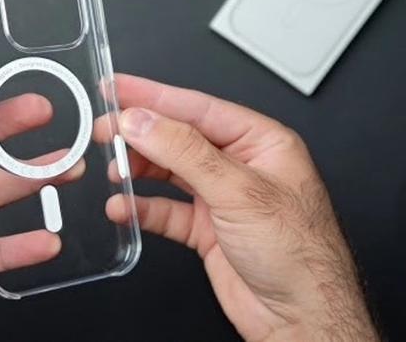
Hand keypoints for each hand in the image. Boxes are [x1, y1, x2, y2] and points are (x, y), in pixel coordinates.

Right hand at [100, 75, 377, 340]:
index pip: (198, 108)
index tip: (119, 87)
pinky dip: (143, 207)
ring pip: (169, 171)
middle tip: (105, 129)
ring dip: (139, 169)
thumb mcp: (239, 191)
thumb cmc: (299, 255)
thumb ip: (185, 152)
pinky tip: (124, 206)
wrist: (301, 318)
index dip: (154, 96)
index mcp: (261, 142)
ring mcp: (222, 198)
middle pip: (179, 137)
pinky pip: (166, 209)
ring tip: (114, 168)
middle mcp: (241, 166)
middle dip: (140, 134)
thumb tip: (144, 121)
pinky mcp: (207, 229)